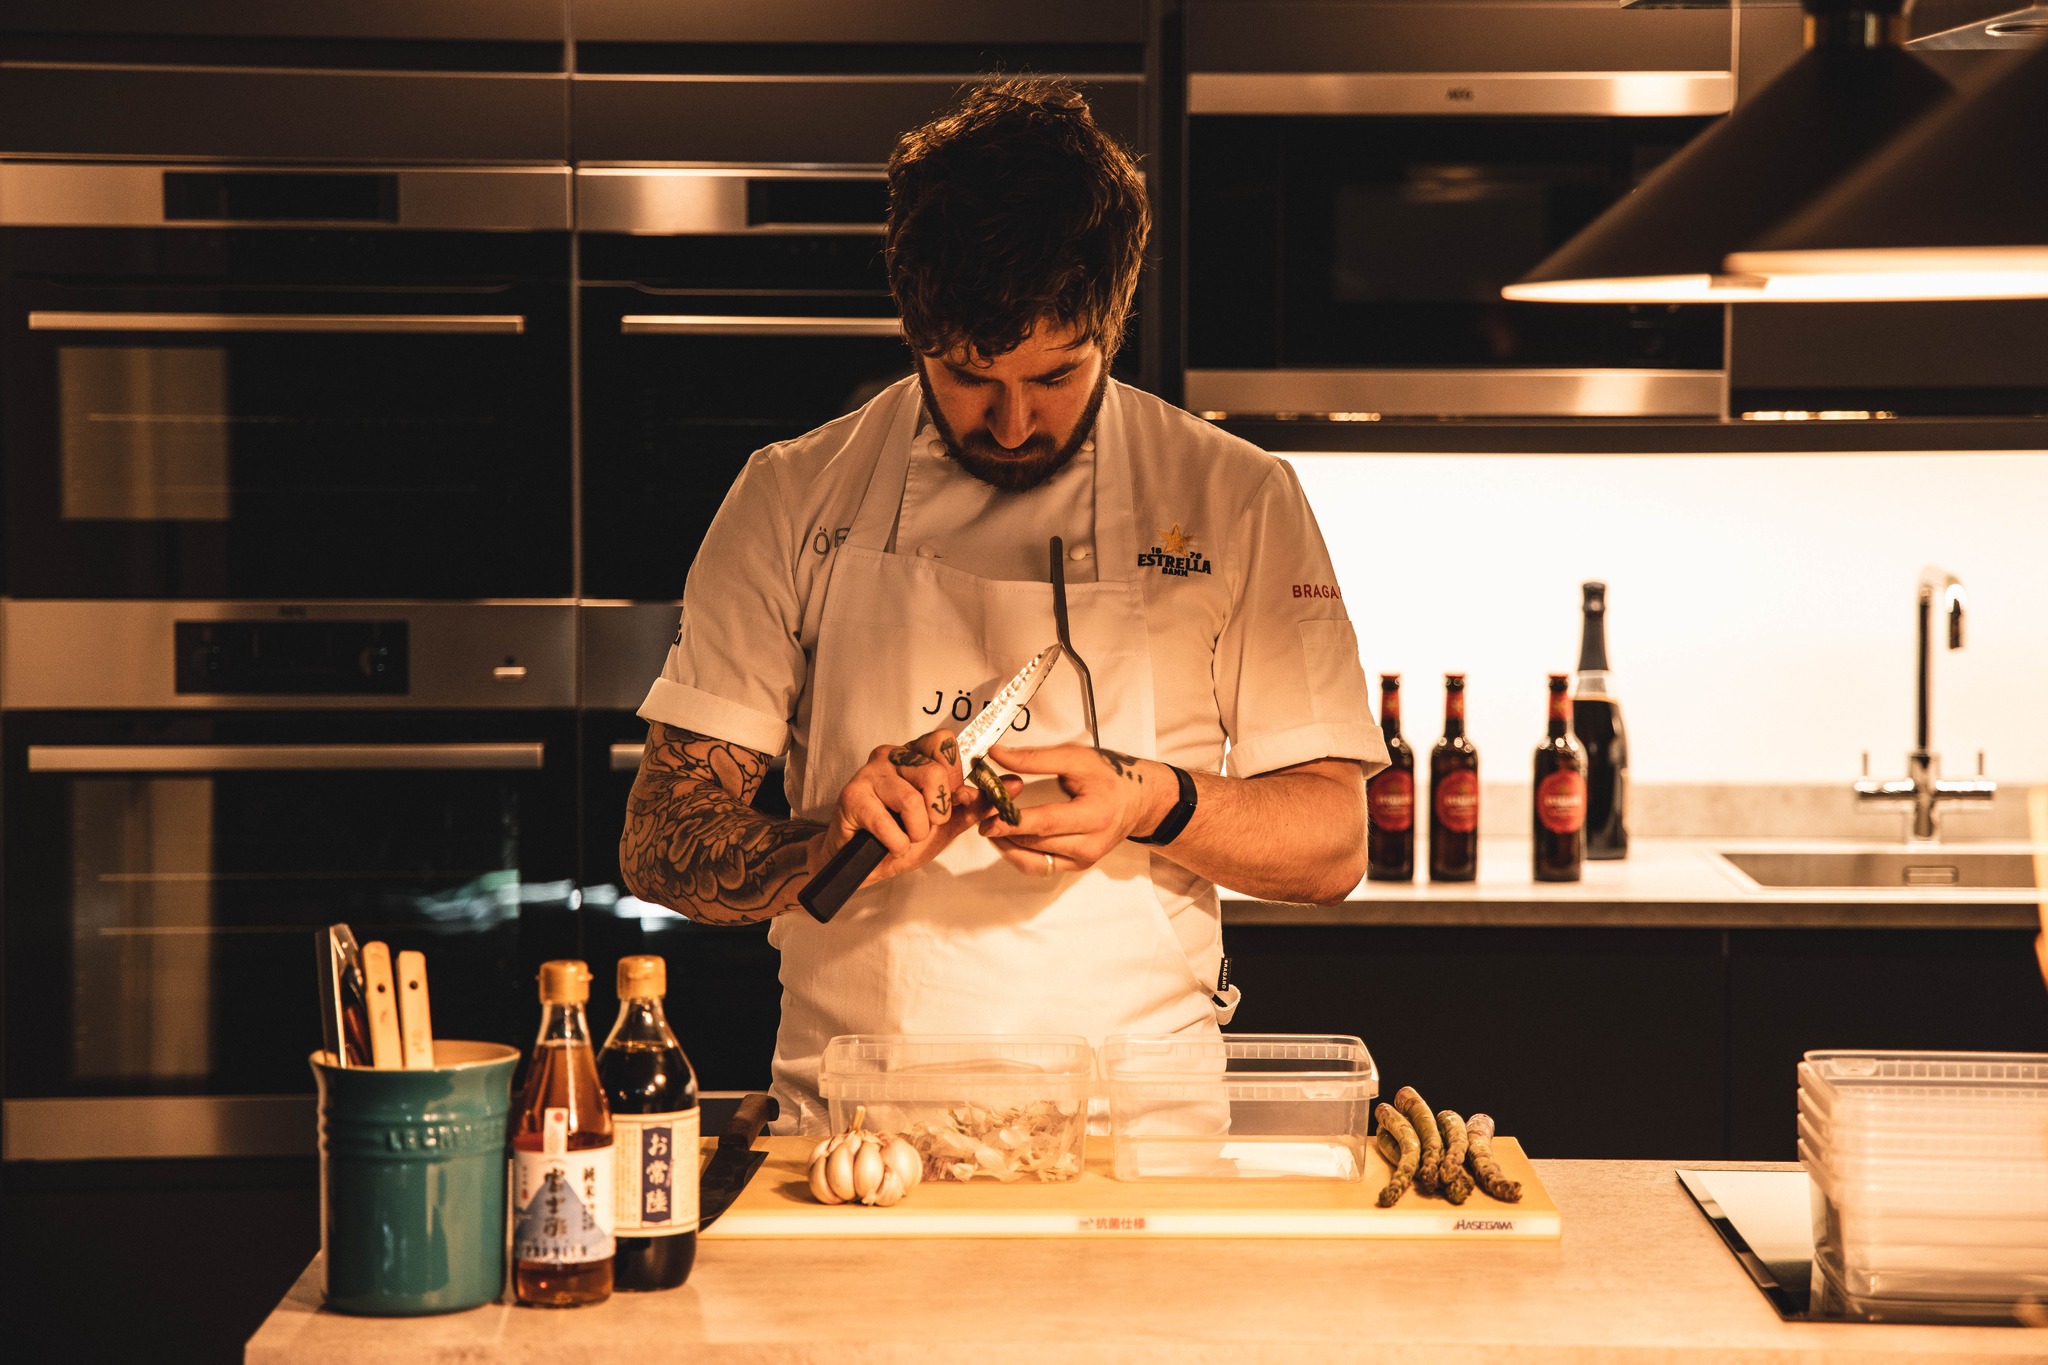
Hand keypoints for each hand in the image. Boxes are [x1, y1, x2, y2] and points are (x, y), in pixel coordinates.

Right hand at [816, 727, 980, 886]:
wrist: (864, 863)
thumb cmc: (901, 837)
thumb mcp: (945, 825)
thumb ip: (974, 806)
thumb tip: (1011, 786)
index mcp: (916, 755)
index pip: (944, 743)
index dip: (953, 779)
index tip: (946, 803)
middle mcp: (892, 756)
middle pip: (934, 773)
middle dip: (937, 813)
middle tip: (923, 826)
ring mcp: (870, 773)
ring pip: (911, 801)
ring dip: (915, 833)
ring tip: (904, 838)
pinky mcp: (852, 796)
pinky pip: (888, 824)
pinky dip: (897, 844)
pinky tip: (889, 844)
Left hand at [977, 742, 1168, 875]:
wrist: (1138, 801)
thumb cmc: (1109, 777)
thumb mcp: (1076, 758)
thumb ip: (1035, 758)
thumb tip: (997, 755)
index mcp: (1094, 815)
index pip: (1045, 823)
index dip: (1011, 822)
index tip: (986, 817)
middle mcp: (1090, 844)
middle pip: (1034, 843)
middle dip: (1002, 830)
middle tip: (981, 813)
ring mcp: (1084, 859)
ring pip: (1032, 860)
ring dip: (1006, 844)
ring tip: (990, 824)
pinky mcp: (1077, 866)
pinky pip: (1039, 867)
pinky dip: (1018, 854)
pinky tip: (1007, 837)